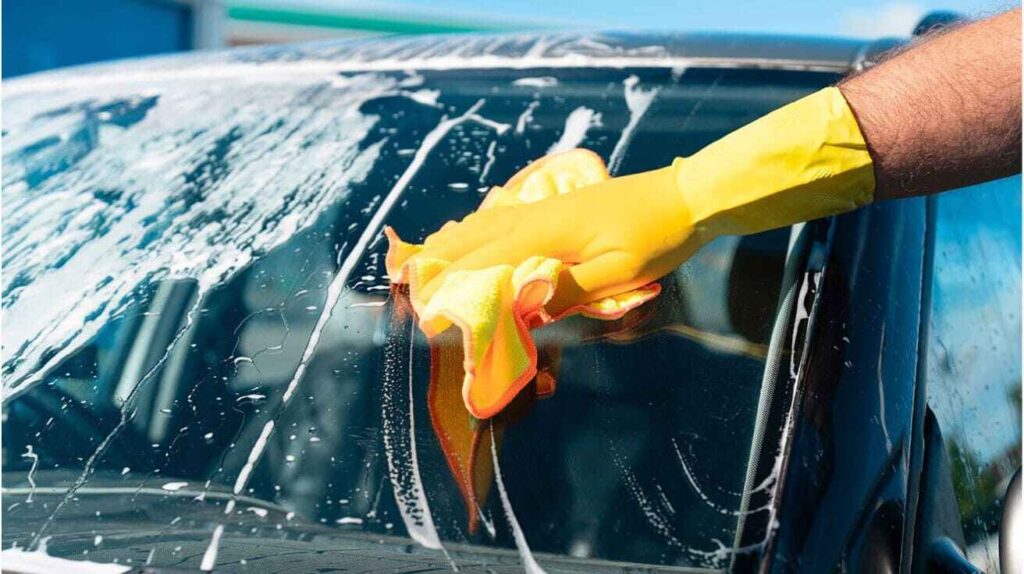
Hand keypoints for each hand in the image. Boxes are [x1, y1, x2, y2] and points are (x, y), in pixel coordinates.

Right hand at [407, 163, 699, 315]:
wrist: (685, 196)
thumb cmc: (657, 236)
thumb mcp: (621, 272)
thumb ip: (572, 287)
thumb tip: (524, 304)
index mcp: (548, 233)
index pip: (488, 261)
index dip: (454, 286)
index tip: (426, 309)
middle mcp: (537, 216)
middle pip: (476, 239)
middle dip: (441, 264)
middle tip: (407, 287)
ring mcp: (545, 209)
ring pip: (485, 224)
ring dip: (452, 243)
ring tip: (421, 259)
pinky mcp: (556, 208)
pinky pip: (502, 218)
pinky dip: (476, 229)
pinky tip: (469, 233)